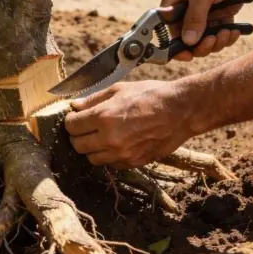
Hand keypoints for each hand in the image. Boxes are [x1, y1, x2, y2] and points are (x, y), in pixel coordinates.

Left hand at [63, 81, 196, 168]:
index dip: (71, 120)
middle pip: (77, 145)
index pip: (71, 126)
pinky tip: (117, 142)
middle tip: (85, 126)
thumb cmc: (151, 95)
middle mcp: (110, 139)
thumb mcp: (120, 89)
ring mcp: (122, 154)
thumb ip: (94, 99)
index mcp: (104, 117)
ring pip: (92, 158)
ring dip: (92, 148)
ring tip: (101, 135)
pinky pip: (111, 164)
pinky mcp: (133, 162)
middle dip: (77, 135)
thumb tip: (75, 106)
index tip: (76, 116)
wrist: (181, 111)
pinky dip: (109, 155)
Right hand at [162, 0, 252, 60]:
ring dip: (216, 42)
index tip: (187, 54)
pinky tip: (234, 31)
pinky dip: (226, 37)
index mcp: (173, 0)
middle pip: (186, 39)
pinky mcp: (217, 16)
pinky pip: (218, 35)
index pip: (168, 29)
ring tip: (227, 33)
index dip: (175, 45)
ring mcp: (201, 14)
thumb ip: (195, 17)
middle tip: (212, 41)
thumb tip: (188, 41)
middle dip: (201, 44)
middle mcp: (185, 9)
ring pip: (203, 40)